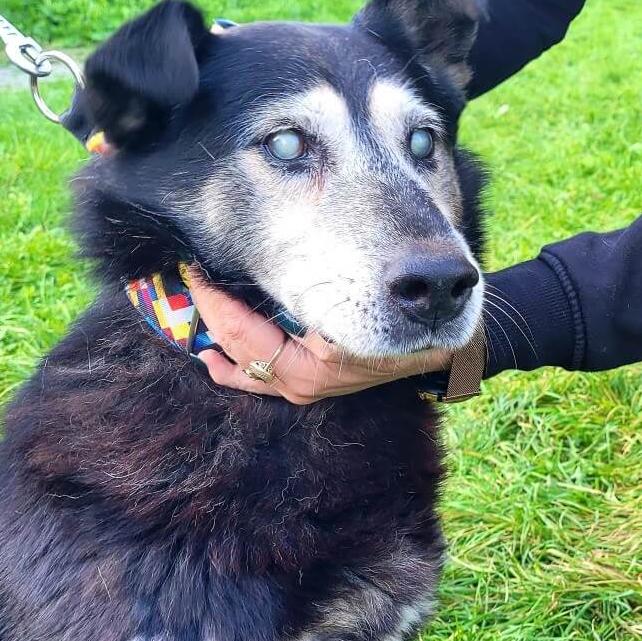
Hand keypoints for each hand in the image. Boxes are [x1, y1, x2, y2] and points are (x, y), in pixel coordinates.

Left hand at [187, 270, 452, 403]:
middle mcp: (310, 382)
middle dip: (210, 313)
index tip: (193, 263)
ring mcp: (311, 388)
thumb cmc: (419, 311)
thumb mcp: (383, 291)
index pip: (243, 333)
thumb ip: (340, 282)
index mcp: (318, 363)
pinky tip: (212, 357)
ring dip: (220, 337)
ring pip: (247, 368)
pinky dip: (235, 369)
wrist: (452, 345)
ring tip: (195, 309)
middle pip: (239, 350)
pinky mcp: (314, 385)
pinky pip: (262, 383)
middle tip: (189, 274)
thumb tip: (288, 253)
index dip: (213, 298)